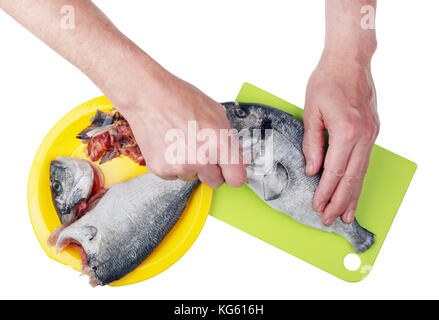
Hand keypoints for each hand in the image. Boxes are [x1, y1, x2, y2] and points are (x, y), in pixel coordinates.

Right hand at [111, 61, 246, 188]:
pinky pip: (175, 175)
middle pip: (215, 182)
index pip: (236, 179)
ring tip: (182, 142)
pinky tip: (170, 145)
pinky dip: (173, 164)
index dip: (233, 173)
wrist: (148, 96)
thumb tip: (239, 160)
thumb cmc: (180, 99)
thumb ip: (230, 141)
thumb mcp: (216, 114)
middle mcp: (200, 159)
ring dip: (191, 166)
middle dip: (213, 170)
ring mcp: (179, 166)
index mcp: (218, 144)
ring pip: (193, 178)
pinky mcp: (161, 170)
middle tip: (203, 151)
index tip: (230, 170)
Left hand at [303, 52, 378, 224]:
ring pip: (361, 173)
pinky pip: (365, 162)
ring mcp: (371, 134)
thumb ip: (312, 143)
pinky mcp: (372, 132)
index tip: (317, 205)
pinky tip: (354, 190)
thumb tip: (312, 169)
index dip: (324, 192)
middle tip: (330, 219)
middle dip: (339, 201)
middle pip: (351, 178)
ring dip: (353, 196)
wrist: (349, 61)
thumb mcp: (310, 111)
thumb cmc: (327, 81)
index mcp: (345, 130)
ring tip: (346, 214)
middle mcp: (363, 135)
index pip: (334, 171)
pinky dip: (358, 179)